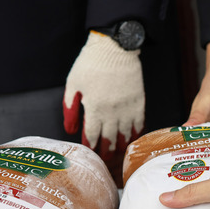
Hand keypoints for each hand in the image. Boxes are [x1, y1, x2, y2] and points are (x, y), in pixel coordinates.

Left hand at [63, 31, 144, 160]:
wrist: (115, 48)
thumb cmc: (91, 64)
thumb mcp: (73, 84)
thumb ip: (70, 108)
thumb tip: (70, 129)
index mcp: (94, 109)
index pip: (92, 135)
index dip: (91, 146)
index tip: (90, 153)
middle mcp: (112, 112)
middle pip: (110, 139)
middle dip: (106, 151)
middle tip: (105, 160)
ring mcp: (127, 108)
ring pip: (125, 134)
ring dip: (121, 145)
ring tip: (119, 153)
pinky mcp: (138, 102)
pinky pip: (139, 124)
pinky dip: (136, 133)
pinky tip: (133, 138)